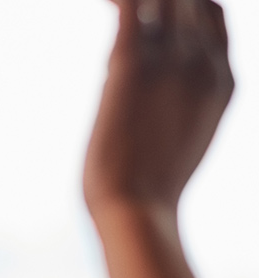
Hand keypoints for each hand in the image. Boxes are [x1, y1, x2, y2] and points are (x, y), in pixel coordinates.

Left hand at [84, 0, 232, 223]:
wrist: (137, 209)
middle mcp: (204, 62)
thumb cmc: (150, 185)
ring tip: (109, 5)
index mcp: (223, 79)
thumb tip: (151, 93)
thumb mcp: (183, 134)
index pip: (211, 13)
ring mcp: (171, 61)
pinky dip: (115, 0)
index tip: (149, 8)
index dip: (183, 2)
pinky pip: (129, 6)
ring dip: (131, 0)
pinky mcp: (130, 65)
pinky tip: (102, 4)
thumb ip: (181, 101)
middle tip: (121, 10)